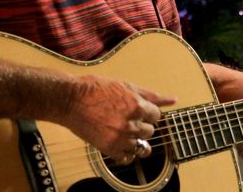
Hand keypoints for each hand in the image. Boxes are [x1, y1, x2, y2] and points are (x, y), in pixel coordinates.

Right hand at [61, 75, 175, 162]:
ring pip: (141, 145)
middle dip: (142, 125)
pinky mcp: (107, 148)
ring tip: (125, 131)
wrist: (70, 100)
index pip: (156, 116)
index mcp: (137, 106)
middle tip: (128, 119)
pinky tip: (121, 144)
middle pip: (150, 131)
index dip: (148, 113)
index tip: (139, 111)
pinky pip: (127, 157)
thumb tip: (173, 99)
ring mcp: (119, 137)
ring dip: (136, 139)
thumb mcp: (126, 86)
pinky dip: (126, 153)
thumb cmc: (96, 89)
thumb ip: (150, 95)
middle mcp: (130, 123)